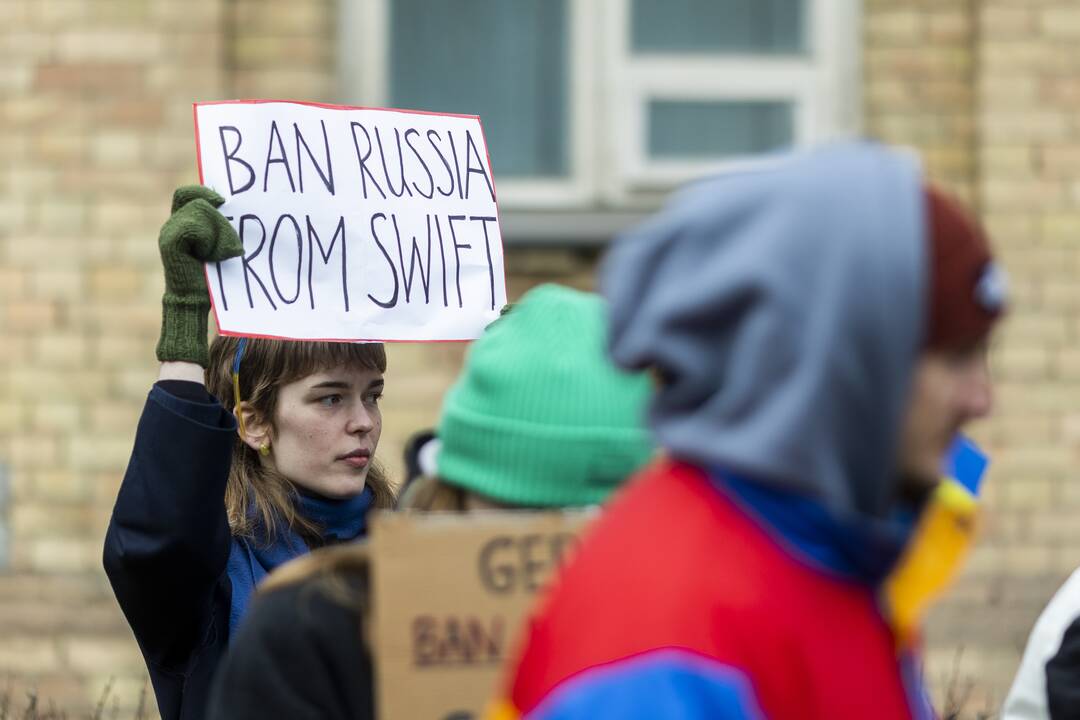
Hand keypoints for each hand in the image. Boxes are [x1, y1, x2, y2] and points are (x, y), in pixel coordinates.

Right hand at [155, 185, 243, 366]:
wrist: (199, 301)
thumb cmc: (218, 274)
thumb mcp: (225, 244)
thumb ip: (225, 224)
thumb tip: (246, 205)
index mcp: (185, 221)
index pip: (191, 193)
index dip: (207, 192)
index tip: (227, 204)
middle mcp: (174, 223)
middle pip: (196, 198)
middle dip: (218, 214)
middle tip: (230, 238)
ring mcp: (169, 231)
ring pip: (200, 210)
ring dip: (220, 231)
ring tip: (223, 253)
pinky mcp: (169, 242)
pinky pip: (195, 228)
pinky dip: (210, 240)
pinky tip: (213, 257)